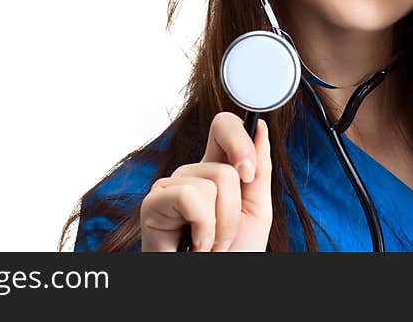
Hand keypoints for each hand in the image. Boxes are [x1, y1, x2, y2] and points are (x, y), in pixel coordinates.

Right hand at [140, 112, 271, 250]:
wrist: (213, 285)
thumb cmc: (232, 256)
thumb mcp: (256, 210)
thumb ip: (259, 169)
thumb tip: (259, 126)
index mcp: (215, 171)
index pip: (223, 127)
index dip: (240, 139)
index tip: (250, 173)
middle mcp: (191, 174)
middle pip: (226, 166)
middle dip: (235, 210)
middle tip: (225, 237)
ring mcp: (170, 187)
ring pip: (213, 183)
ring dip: (220, 226)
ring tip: (209, 245)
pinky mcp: (154, 203)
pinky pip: (191, 197)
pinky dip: (203, 229)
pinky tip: (195, 245)